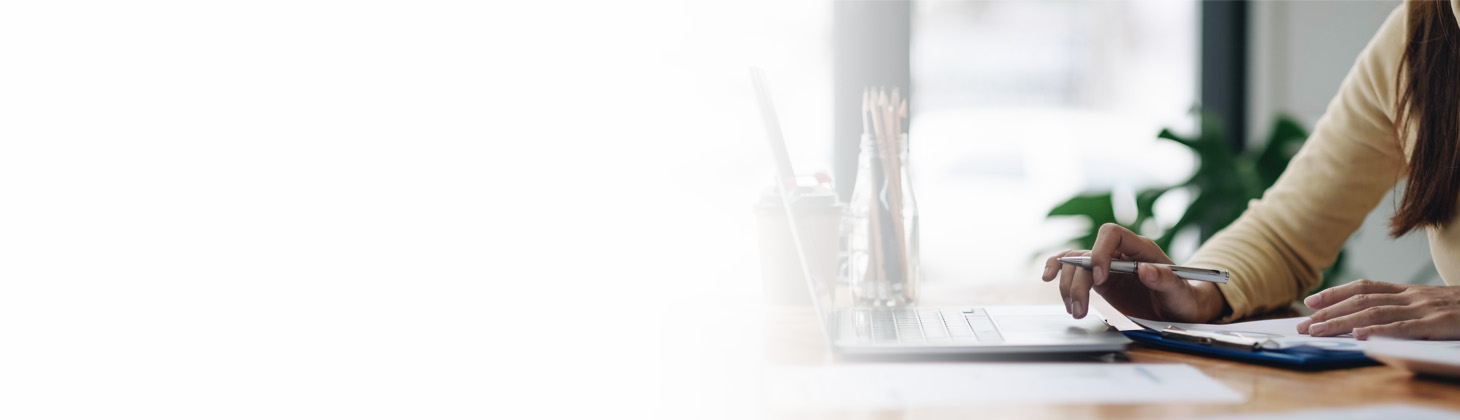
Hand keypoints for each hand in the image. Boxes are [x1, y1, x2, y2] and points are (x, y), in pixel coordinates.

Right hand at [1040, 223, 1226, 321]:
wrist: (1180, 310)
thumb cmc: (1184, 299)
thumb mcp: (1180, 294)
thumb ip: (1166, 281)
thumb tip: (1146, 270)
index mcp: (1141, 249)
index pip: (1112, 234)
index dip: (1100, 252)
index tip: (1101, 278)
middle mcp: (1121, 253)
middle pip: (1087, 254)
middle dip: (1079, 281)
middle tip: (1080, 308)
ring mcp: (1108, 266)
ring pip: (1075, 264)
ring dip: (1068, 286)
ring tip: (1075, 311)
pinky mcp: (1099, 279)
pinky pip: (1074, 271)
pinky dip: (1060, 274)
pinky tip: (1048, 279)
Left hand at [1297, 279, 1459, 339]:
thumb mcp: (1430, 306)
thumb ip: (1404, 310)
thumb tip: (1368, 321)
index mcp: (1409, 291)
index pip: (1364, 287)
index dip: (1336, 293)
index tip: (1311, 301)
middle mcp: (1411, 296)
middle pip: (1361, 300)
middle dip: (1328, 312)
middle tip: (1303, 324)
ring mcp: (1423, 308)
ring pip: (1374, 313)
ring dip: (1341, 322)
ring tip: (1318, 331)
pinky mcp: (1437, 323)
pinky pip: (1403, 327)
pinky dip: (1378, 331)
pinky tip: (1358, 336)